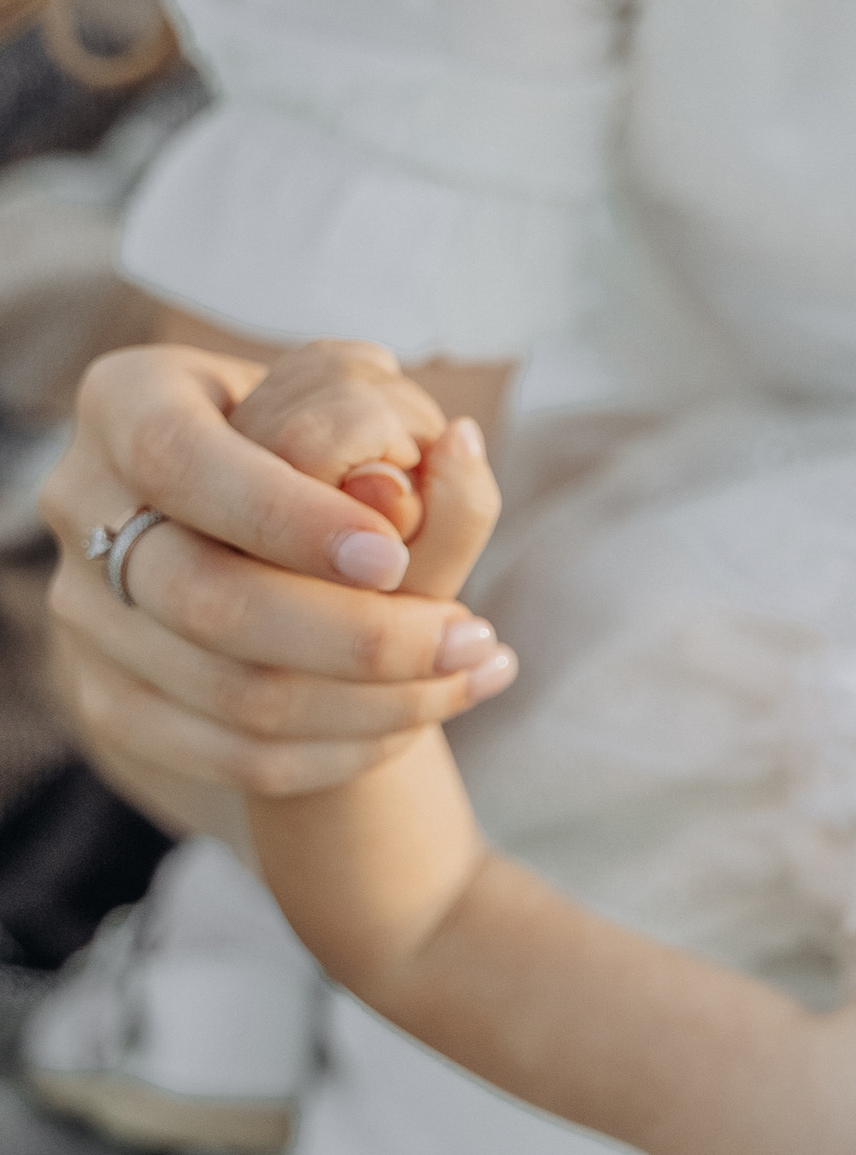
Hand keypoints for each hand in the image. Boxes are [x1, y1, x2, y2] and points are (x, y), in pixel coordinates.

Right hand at [43, 336, 517, 815]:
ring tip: (474, 671)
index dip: (284, 518)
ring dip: (376, 701)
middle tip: (472, 636)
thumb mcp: (346, 397)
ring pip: (231, 693)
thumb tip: (461, 450)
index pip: (181, 463)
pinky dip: (343, 749)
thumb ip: (394, 425)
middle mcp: (81, 504)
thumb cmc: (309, 443)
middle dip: (358, 635)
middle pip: (207, 600)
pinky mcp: (109, 699)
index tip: (393, 557)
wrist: (252, 527)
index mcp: (126, 402)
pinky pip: (233, 756)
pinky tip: (421, 716)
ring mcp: (85, 612)